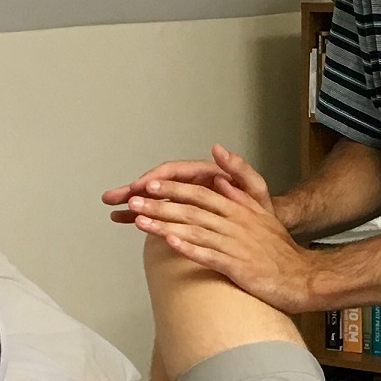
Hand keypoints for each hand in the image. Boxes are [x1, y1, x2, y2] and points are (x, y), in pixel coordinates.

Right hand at [102, 144, 275, 224]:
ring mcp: (188, 200)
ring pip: (155, 200)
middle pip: (158, 184)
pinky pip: (161, 214)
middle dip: (134, 191)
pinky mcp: (186, 216)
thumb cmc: (261, 208)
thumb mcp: (254, 187)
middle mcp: (194, 185)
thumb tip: (218, 148)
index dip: (154, 179)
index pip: (173, 172)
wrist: (267, 231)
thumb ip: (238, 168)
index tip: (139, 188)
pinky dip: (144, 218)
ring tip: (113, 211)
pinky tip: (128, 222)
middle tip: (112, 198)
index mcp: (205, 175)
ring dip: (133, 204)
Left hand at [125, 179, 319, 312]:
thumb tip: (220, 178)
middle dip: (160, 203)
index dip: (173, 188)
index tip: (150, 184)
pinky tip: (169, 243)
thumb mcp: (263, 214)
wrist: (301, 277)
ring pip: (194, 230)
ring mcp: (235, 244)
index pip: (201, 192)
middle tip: (133, 199)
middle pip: (192, 209)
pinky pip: (208, 255)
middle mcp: (235, 222)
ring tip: (140, 220)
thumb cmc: (278, 251)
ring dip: (165, 224)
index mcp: (239, 208)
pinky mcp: (236, 266)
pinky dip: (188, 248)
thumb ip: (240, 193)